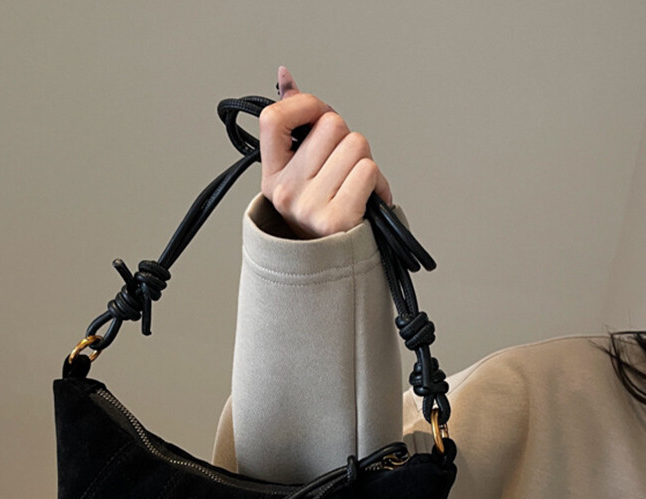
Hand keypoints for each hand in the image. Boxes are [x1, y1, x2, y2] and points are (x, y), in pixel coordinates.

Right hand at [259, 67, 391, 238]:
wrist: (329, 269)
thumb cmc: (318, 216)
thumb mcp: (298, 174)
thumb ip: (295, 127)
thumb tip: (286, 77)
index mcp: (272, 175)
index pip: (274, 118)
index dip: (305, 105)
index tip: (318, 118)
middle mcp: (286, 191)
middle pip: (332, 125)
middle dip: (347, 140)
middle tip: (342, 168)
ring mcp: (309, 206)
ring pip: (357, 145)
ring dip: (365, 162)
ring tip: (354, 187)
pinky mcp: (336, 218)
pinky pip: (369, 170)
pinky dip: (378, 183)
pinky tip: (367, 199)